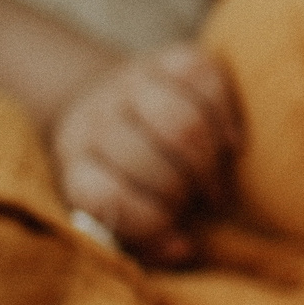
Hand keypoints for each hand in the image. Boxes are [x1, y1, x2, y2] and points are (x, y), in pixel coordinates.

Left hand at [50, 44, 243, 264]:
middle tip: (204, 202)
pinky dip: (228, 116)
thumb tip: (183, 248)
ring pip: (183, 123)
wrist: (111, 104)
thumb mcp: (120, 215)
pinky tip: (228, 141)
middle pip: (149, 160)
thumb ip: (147, 241)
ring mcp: (132, 81)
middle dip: (186, 190)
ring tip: (216, 175)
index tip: (178, 235)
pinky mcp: (171, 56)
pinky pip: (209, 82)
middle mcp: (96, 117)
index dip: (150, 222)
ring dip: (210, 159)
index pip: (105, 197)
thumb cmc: (127, 177)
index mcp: (75, 163)